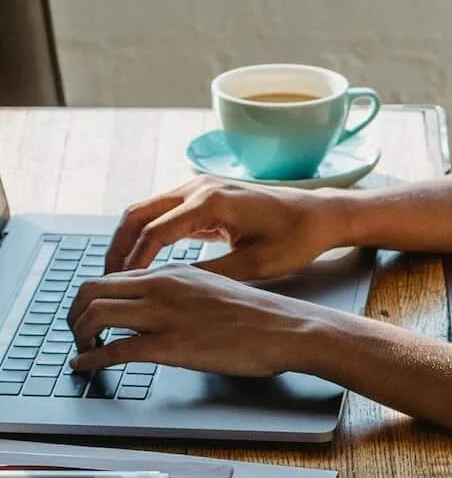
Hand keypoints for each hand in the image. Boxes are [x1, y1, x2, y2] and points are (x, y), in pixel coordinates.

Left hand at [68, 264, 330, 379]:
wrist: (289, 329)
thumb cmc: (261, 317)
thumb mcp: (215, 290)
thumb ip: (183, 295)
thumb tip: (161, 309)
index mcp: (172, 273)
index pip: (112, 277)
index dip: (90, 298)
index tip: (88, 316)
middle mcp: (161, 287)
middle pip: (92, 290)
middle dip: (74, 314)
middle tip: (75, 334)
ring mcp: (165, 315)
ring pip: (95, 315)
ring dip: (78, 336)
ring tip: (80, 351)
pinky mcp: (171, 345)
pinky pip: (116, 350)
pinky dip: (91, 359)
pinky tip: (84, 367)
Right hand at [104, 178, 347, 279]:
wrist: (319, 215)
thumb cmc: (296, 239)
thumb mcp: (255, 266)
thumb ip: (211, 275)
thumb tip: (170, 290)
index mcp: (212, 202)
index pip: (155, 231)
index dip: (134, 261)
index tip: (121, 286)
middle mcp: (200, 187)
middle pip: (138, 213)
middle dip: (119, 247)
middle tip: (106, 281)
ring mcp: (199, 188)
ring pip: (146, 210)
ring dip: (128, 239)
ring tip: (118, 274)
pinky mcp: (203, 196)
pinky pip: (163, 213)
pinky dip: (146, 235)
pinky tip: (141, 262)